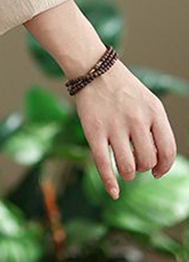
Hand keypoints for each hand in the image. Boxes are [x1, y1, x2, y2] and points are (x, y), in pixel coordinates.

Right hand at [75, 59, 176, 198]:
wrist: (94, 69)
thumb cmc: (123, 89)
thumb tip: (157, 164)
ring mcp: (114, 125)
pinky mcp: (93, 130)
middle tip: (135, 163)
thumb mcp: (149, 103)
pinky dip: (109, 182)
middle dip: (143, 167)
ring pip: (128, 165)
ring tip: (125, 169)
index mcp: (154, 112)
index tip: (157, 172)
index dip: (164, 167)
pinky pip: (103, 162)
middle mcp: (136, 119)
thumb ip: (157, 129)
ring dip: (128, 174)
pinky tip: (114, 192)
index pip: (168, 151)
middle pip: (147, 160)